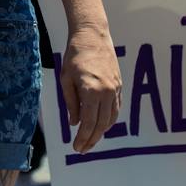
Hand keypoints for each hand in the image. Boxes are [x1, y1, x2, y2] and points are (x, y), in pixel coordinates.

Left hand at [58, 22, 120, 151]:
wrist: (92, 36)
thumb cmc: (74, 56)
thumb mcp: (66, 79)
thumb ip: (71, 103)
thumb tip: (75, 123)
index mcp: (91, 91)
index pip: (88, 122)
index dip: (83, 137)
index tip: (77, 148)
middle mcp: (107, 92)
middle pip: (101, 124)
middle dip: (92, 139)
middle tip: (83, 149)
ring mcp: (115, 89)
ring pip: (111, 118)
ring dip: (101, 131)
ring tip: (90, 139)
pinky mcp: (119, 85)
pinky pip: (116, 108)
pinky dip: (109, 119)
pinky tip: (101, 124)